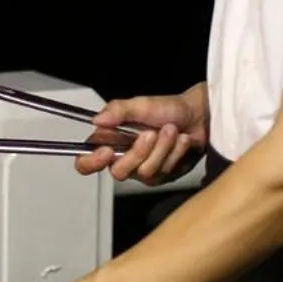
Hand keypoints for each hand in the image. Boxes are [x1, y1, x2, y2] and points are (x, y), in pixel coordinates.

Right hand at [75, 84, 207, 183]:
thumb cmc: (167, 108)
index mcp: (110, 140)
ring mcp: (142, 170)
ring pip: (145, 172)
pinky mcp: (161, 177)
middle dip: (139, 152)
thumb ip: (118, 111)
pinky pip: (163, 173)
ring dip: (162, 149)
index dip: (90, 162)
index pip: (85, 161)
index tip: (107, 151)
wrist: (197, 117)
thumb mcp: (141, 104)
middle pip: (118, 171)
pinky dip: (175, 154)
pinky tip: (181, 141)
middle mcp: (122, 158)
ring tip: (172, 131)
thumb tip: (96, 120)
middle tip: (152, 133)